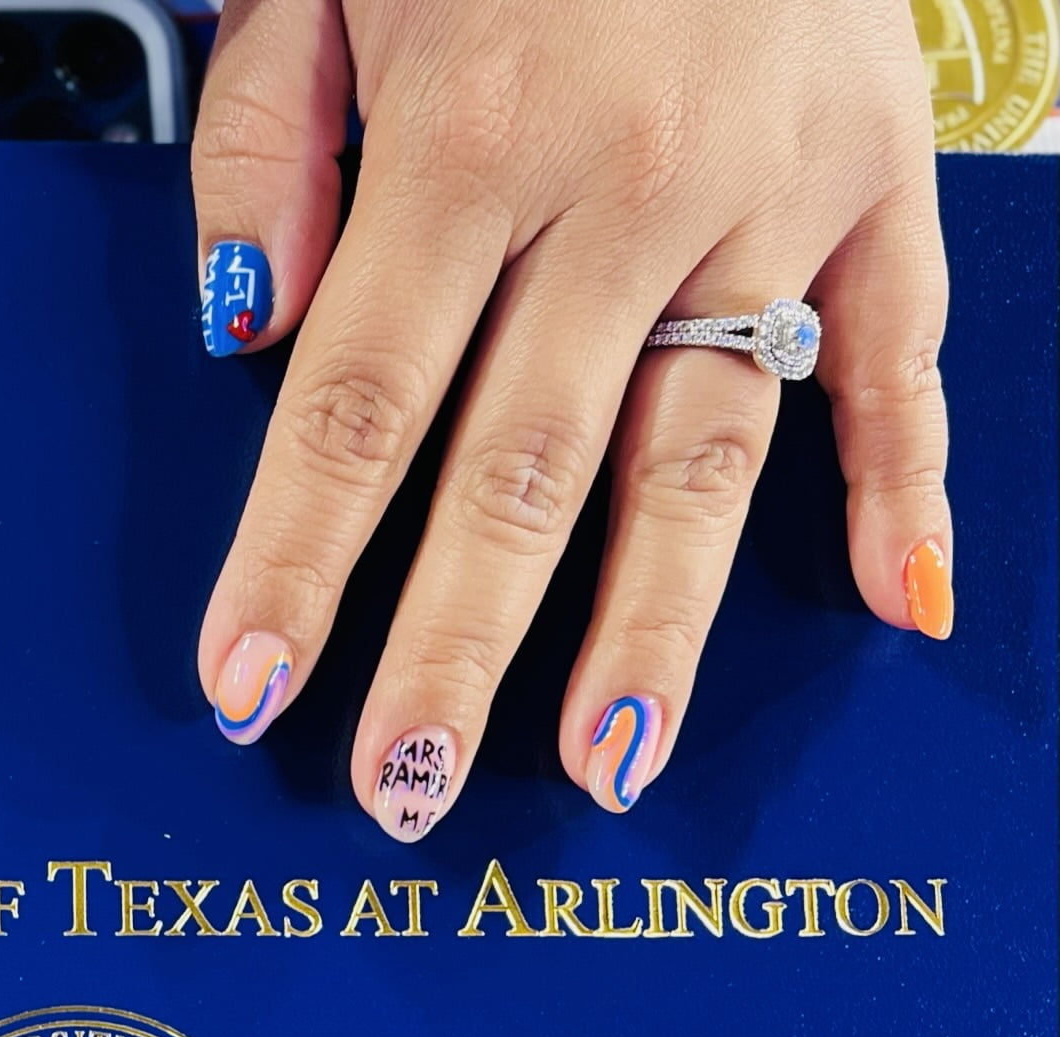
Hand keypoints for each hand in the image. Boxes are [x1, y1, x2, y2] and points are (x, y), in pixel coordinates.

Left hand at [191, 0, 948, 832]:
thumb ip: (263, 142)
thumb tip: (242, 332)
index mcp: (470, 129)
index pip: (358, 406)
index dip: (297, 565)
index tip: (246, 690)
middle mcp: (626, 180)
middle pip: (523, 472)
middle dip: (453, 649)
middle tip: (400, 791)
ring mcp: (769, 192)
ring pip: (704, 455)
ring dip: (654, 627)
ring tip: (608, 768)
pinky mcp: (879, 177)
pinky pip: (902, 354)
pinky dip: (910, 483)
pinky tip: (909, 605)